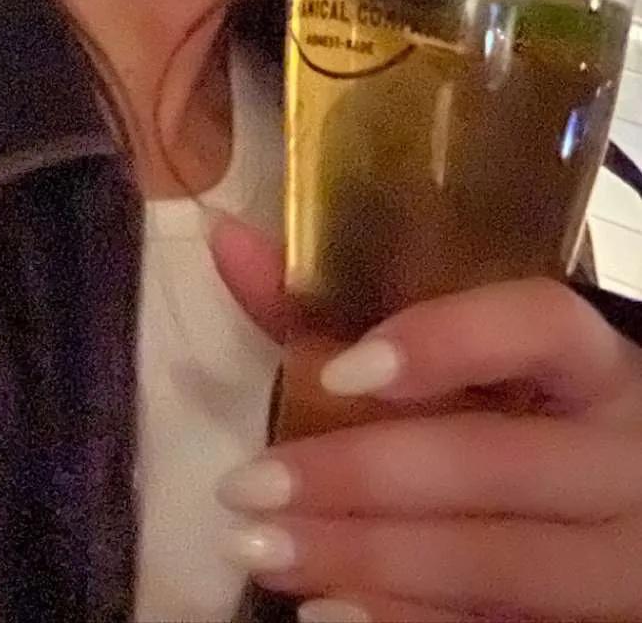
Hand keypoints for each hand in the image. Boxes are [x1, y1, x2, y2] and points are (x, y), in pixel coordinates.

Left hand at [212, 220, 641, 621]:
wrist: (626, 523)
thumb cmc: (525, 420)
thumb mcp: (471, 365)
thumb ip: (344, 307)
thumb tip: (226, 241)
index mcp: (597, 366)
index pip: (541, 325)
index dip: (446, 341)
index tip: (339, 370)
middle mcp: (625, 457)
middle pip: (494, 460)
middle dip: (360, 476)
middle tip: (246, 484)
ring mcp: (622, 558)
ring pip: (496, 562)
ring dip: (366, 559)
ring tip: (261, 549)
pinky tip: (326, 613)